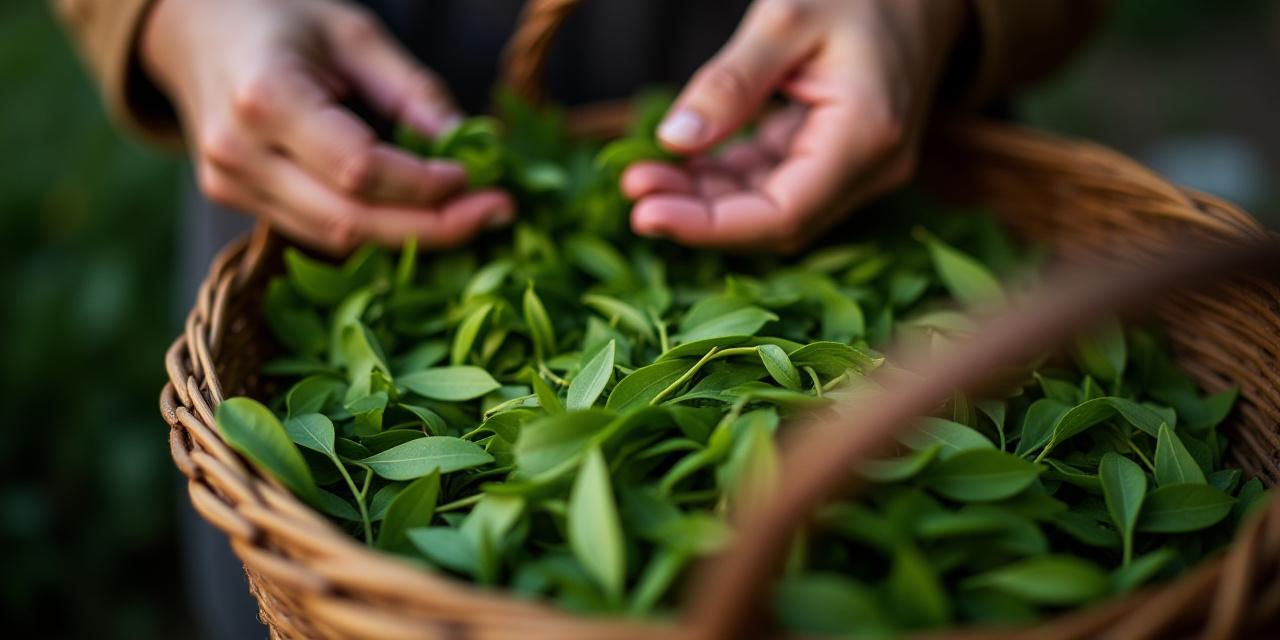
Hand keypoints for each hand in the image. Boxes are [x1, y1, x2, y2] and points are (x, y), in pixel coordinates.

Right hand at [141, 0, 513, 252]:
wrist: (194, 30)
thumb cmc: (280, 20)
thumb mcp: (354, 34)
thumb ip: (411, 91)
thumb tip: (470, 144)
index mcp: (266, 97)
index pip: (358, 169)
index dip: (423, 185)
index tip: (477, 177)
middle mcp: (238, 152)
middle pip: (348, 220)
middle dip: (431, 228)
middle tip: (496, 215)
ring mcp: (230, 184)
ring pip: (334, 238)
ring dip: (410, 237)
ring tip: (470, 217)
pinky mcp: (235, 201)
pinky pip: (317, 232)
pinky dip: (375, 231)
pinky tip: (420, 217)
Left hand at [621, 0, 966, 251]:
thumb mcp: (786, 18)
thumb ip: (731, 83)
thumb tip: (673, 142)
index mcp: (865, 136)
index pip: (782, 215)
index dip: (709, 227)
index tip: (644, 213)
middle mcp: (869, 168)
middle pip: (773, 220)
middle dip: (698, 213)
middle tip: (632, 186)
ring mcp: (857, 169)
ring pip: (770, 206)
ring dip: (706, 198)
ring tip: (643, 174)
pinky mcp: (838, 158)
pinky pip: (777, 182)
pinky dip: (727, 177)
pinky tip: (681, 162)